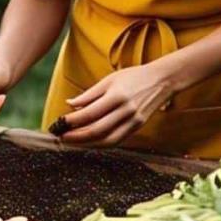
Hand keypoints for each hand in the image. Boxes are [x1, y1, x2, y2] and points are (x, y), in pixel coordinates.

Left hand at [58, 64, 174, 146]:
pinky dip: (101, 143)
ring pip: (107, 140)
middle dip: (76, 136)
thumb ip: (89, 94)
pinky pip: (117, 140)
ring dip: (87, 143)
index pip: (89, 113)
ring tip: (71, 142)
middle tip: (60, 137)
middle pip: (97, 130)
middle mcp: (126, 110)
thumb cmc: (133, 77)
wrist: (161, 81)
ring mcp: (133, 121)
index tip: (59, 123)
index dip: (72, 121)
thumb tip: (69, 104)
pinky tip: (89, 142)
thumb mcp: (109, 80)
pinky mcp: (137, 127)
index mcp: (117, 96)